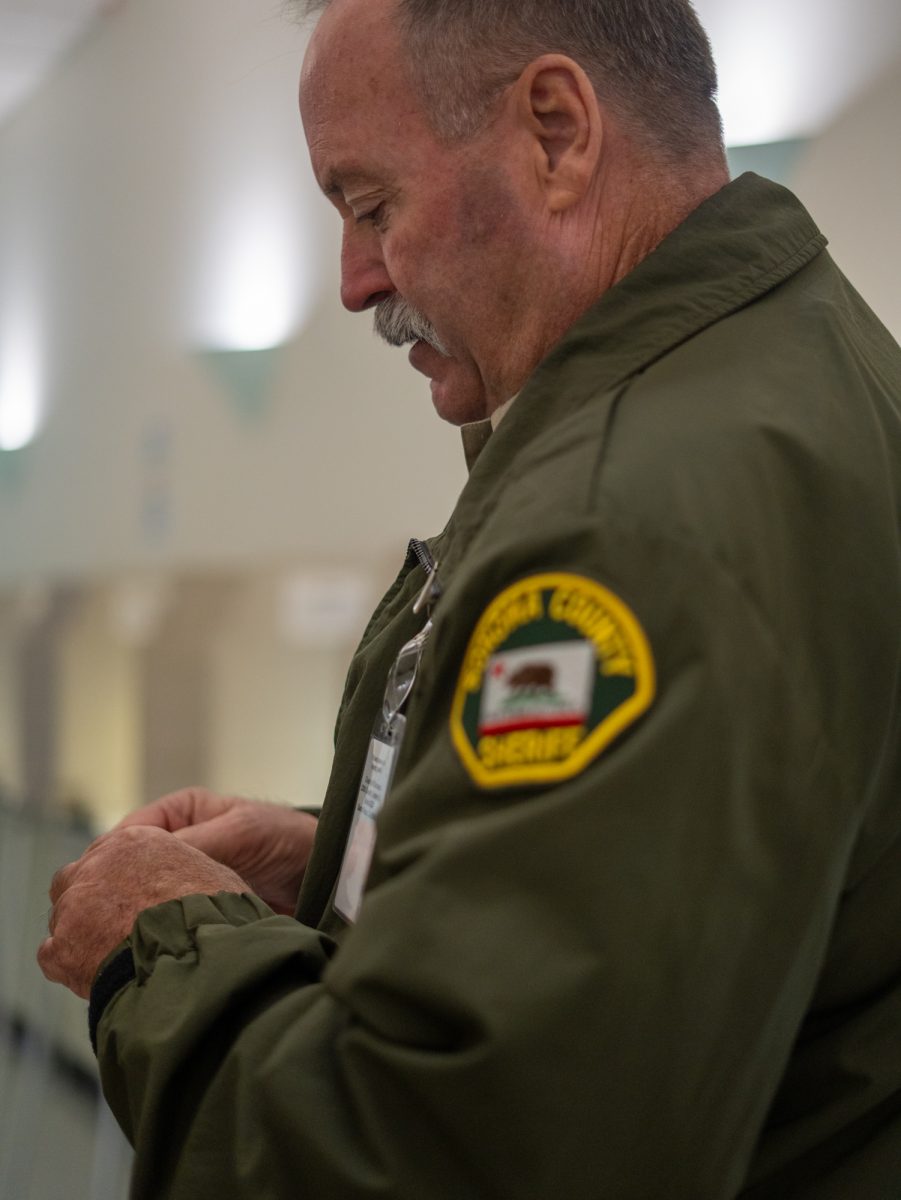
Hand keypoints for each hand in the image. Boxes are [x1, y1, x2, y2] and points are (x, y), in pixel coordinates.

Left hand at [37, 825, 247, 998]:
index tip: (127, 898)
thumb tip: (186, 886)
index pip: (107, 855)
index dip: (116, 879)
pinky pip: (52, 955)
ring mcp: (73, 906)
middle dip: (89, 900)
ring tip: (111, 956)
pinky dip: (69, 966)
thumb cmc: (213, 914)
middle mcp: (96, 866)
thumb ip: (182, 870)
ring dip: (80, 933)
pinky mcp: (60, 947)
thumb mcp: (208, 873)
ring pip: (62, 917)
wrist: (193, 955)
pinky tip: (95, 975)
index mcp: (133, 842)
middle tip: (114, 926)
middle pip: (76, 879)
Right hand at [115, 788, 318, 914]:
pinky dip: (155, 930)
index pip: (128, 832)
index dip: (109, 856)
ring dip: (134, 912)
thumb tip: (145, 858)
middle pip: (129, 867)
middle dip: (116, 887)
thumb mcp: (240, 831)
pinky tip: (146, 944)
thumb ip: (195, 843)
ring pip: (143, 896)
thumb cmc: (288, 838)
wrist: (326, 873)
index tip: (96, 881)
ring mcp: (184, 878)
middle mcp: (177, 844)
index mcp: (180, 813)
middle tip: (100, 913)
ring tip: (118, 932)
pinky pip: (166, 919)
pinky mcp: (195, 909)